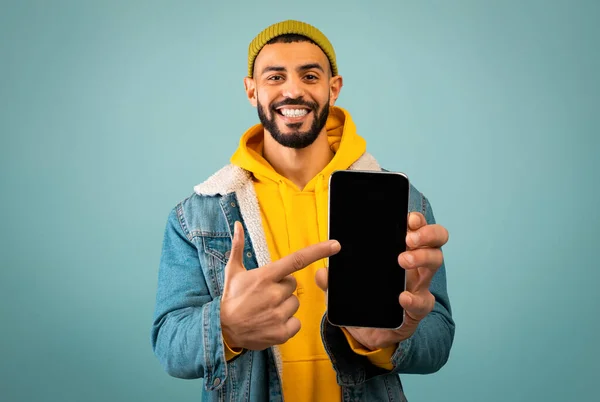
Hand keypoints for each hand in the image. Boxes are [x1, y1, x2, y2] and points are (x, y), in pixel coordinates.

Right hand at [221, 221, 340, 350]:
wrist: (222, 329)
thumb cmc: (230, 298)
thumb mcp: (232, 271)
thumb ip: (238, 246)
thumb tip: (238, 224)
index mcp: (266, 276)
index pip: (297, 260)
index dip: (318, 251)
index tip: (335, 245)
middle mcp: (274, 294)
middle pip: (293, 285)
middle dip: (283, 288)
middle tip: (265, 295)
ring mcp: (279, 314)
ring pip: (295, 303)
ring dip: (284, 306)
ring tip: (266, 309)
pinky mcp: (281, 332)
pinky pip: (296, 322)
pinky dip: (287, 324)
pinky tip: (271, 322)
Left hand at [315, 212, 448, 349]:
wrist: (366, 333)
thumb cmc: (360, 299)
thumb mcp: (341, 287)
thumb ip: (331, 279)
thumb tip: (322, 272)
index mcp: (399, 249)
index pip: (415, 227)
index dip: (417, 220)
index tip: (408, 218)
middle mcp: (414, 263)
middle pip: (436, 239)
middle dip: (427, 233)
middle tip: (409, 238)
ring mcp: (419, 285)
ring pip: (435, 262)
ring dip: (422, 257)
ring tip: (402, 260)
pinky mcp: (418, 309)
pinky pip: (424, 302)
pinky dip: (414, 299)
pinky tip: (403, 298)